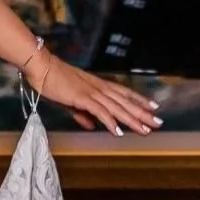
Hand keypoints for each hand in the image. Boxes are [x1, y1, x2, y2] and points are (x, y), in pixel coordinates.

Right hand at [24, 47, 161, 137]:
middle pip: (125, 102)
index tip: (153, 108)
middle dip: (143, 113)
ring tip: (145, 130)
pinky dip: (110, 122)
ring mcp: (92, 92)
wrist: (41, 67)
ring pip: (117, 108)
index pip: (124, 93)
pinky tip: (118, 132)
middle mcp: (99, 88)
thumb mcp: (69, 101)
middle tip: (158, 123)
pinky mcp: (82, 98)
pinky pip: (100, 112)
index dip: (139, 100)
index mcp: (97, 86)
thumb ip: (81, 114)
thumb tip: (91, 126)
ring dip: (132, 120)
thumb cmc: (52, 81)